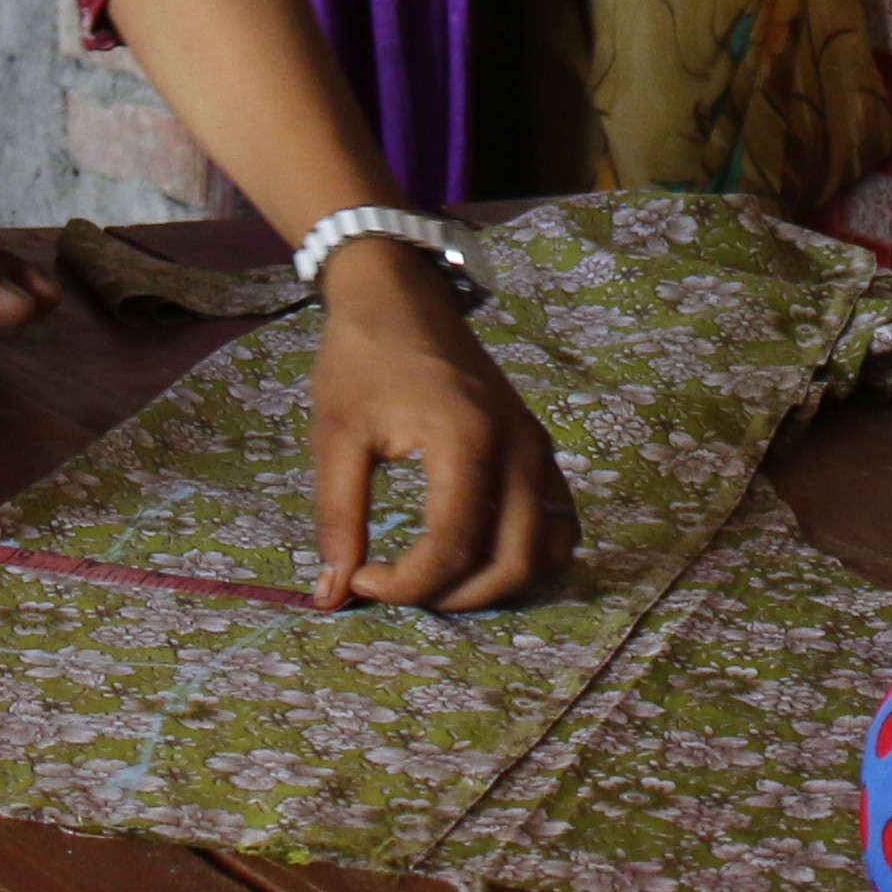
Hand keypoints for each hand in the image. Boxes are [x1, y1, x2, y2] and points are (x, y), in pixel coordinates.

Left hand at [304, 250, 580, 610]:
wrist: (399, 294)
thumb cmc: (363, 358)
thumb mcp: (336, 436)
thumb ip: (339, 518)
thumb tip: (333, 593)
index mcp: (467, 437)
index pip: (455, 545)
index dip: (408, 584)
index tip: (362, 581)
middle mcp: (518, 446)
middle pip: (513, 561)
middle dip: (454, 596)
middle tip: (398, 587)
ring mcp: (538, 447)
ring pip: (547, 551)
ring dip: (497, 585)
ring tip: (438, 579)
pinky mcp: (540, 448)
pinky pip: (558, 523)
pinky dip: (527, 557)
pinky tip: (477, 559)